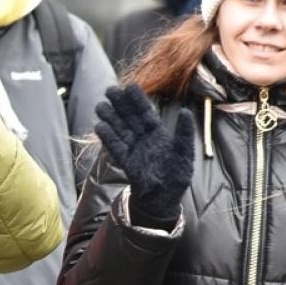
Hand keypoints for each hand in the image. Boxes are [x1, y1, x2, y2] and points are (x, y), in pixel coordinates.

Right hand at [93, 85, 195, 224]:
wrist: (165, 198)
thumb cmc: (177, 174)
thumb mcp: (185, 153)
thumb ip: (184, 133)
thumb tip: (186, 112)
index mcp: (158, 134)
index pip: (146, 113)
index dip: (138, 100)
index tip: (129, 86)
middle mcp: (144, 139)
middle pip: (130, 118)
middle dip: (120, 104)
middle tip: (109, 90)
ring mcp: (133, 149)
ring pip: (120, 129)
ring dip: (110, 118)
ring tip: (100, 106)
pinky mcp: (126, 162)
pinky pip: (116, 147)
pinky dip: (108, 137)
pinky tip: (99, 126)